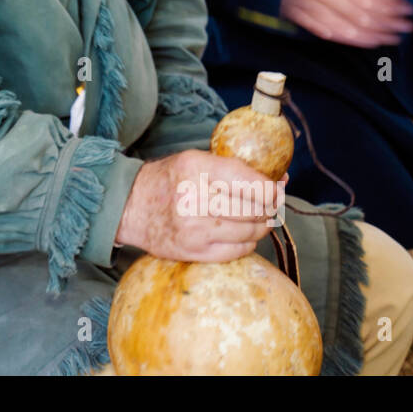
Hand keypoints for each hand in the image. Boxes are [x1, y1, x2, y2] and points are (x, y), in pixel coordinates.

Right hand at [115, 151, 279, 261]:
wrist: (131, 207)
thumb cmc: (168, 179)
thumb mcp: (195, 160)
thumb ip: (234, 168)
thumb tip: (281, 180)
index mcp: (197, 169)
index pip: (254, 185)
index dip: (273, 189)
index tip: (276, 189)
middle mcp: (196, 199)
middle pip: (256, 209)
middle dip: (269, 207)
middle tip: (269, 204)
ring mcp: (195, 230)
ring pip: (251, 232)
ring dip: (260, 226)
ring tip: (257, 219)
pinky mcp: (193, 251)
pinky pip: (238, 251)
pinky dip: (247, 243)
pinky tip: (241, 234)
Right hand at [279, 0, 412, 46]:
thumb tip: (382, 1)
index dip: (387, 2)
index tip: (406, 11)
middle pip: (356, 6)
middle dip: (382, 19)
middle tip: (403, 29)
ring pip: (339, 18)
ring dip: (365, 32)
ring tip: (386, 39)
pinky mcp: (292, 11)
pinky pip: (318, 25)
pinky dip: (336, 32)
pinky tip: (355, 40)